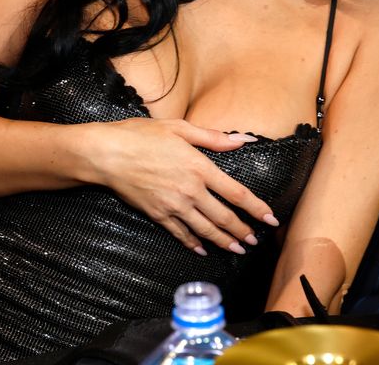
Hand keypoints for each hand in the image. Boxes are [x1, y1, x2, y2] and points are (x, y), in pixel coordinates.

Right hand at [88, 118, 278, 254]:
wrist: (107, 154)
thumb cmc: (141, 136)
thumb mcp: (180, 128)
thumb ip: (214, 137)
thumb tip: (243, 139)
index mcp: (200, 167)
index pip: (237, 194)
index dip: (257, 209)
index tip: (271, 219)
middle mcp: (191, 190)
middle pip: (224, 217)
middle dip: (243, 231)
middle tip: (255, 241)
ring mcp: (174, 205)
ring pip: (205, 230)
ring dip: (224, 241)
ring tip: (237, 249)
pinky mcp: (158, 215)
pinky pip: (180, 233)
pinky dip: (192, 243)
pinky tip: (201, 249)